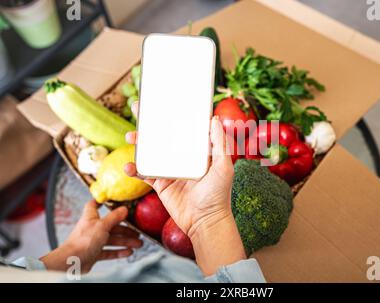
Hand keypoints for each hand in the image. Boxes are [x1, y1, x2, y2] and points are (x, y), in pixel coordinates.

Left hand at [40, 201, 142, 272]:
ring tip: (137, 244)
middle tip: (136, 232)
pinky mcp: (94, 253)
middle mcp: (92, 228)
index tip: (112, 201)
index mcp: (91, 217)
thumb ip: (114, 217)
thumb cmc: (82, 242)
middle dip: (125, 229)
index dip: (101, 202)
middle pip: (111, 226)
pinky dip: (119, 252)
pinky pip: (109, 251)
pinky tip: (128, 252)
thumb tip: (123, 209)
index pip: (94, 205)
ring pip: (112, 240)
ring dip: (126, 241)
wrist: (72, 261)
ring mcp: (93, 241)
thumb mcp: (102, 225)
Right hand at [124, 102, 245, 274]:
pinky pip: (144, 173)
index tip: (163, 102)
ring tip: (131, 136)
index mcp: (196, 151)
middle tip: (139, 108)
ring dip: (139, 143)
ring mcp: (169, 170)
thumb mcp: (223, 166)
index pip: (183, 128)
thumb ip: (219, 143)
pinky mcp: (160, 184)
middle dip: (150, 123)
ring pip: (150, 151)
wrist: (205, 222)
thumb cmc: (218, 194)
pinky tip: (128, 166)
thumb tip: (214, 118)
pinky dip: (134, 169)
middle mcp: (182, 158)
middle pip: (162, 136)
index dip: (173, 115)